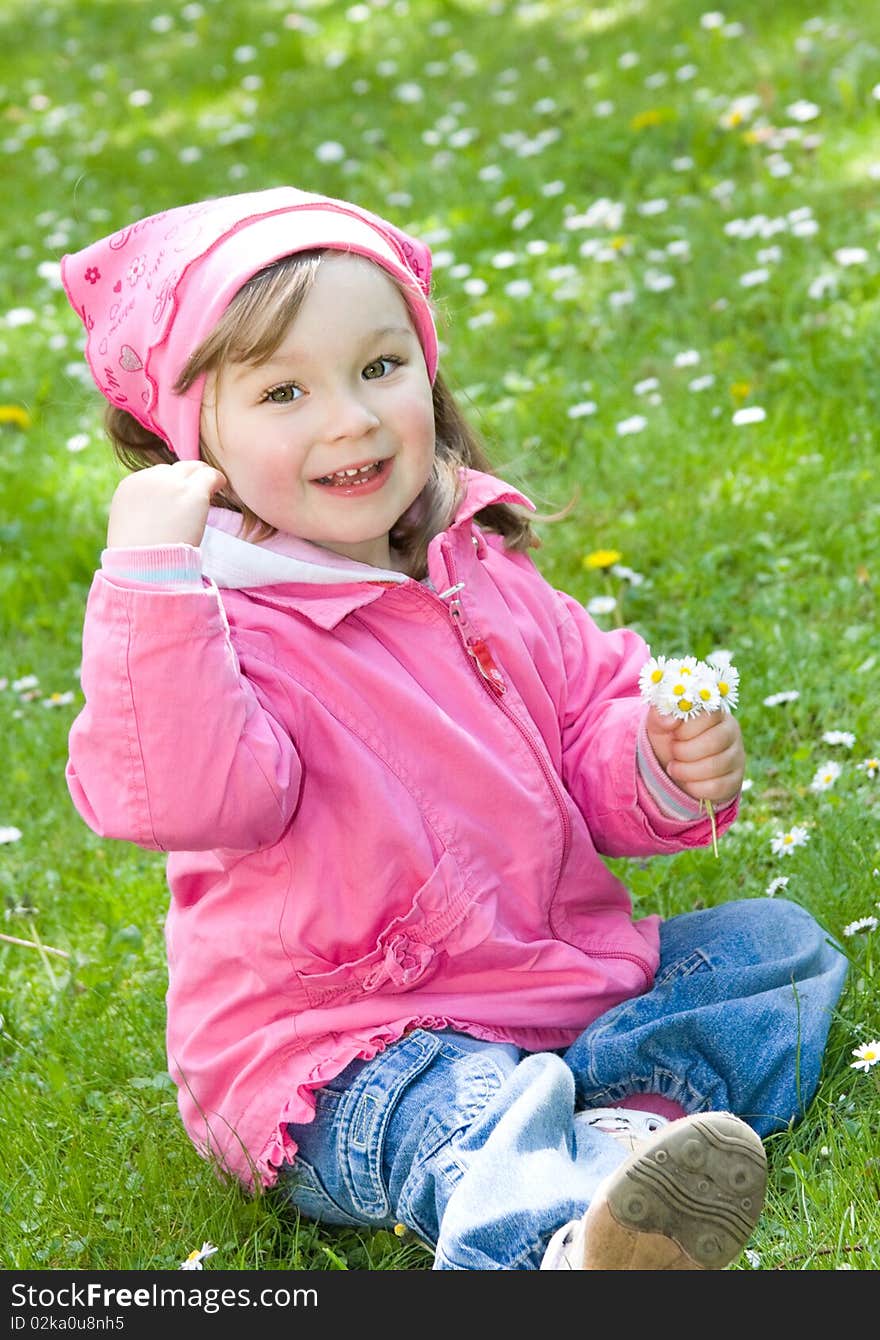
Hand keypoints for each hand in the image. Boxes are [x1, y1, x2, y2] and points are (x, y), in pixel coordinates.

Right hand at [106, 461, 227, 548]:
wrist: (145, 566)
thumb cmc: (139, 557)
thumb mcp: (130, 526)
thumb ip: (143, 511)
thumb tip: (159, 514)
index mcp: (130, 486)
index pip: (155, 476)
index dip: (170, 487)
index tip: (178, 501)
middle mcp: (149, 479)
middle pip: (174, 470)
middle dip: (185, 481)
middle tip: (196, 496)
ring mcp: (172, 484)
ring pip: (193, 468)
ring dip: (201, 479)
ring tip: (210, 490)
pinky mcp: (192, 492)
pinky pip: (211, 475)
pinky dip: (217, 480)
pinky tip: (220, 487)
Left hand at [645, 705, 744, 807]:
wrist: (675, 769)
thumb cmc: (670, 740)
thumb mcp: (659, 725)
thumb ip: (660, 715)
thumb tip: (669, 720)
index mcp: (714, 712)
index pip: (708, 715)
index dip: (685, 729)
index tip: (674, 734)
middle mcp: (731, 732)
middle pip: (714, 742)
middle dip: (684, 751)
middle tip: (673, 753)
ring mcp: (736, 757)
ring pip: (715, 766)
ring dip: (686, 771)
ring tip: (674, 768)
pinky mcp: (735, 780)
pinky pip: (717, 787)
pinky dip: (695, 787)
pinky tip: (687, 782)